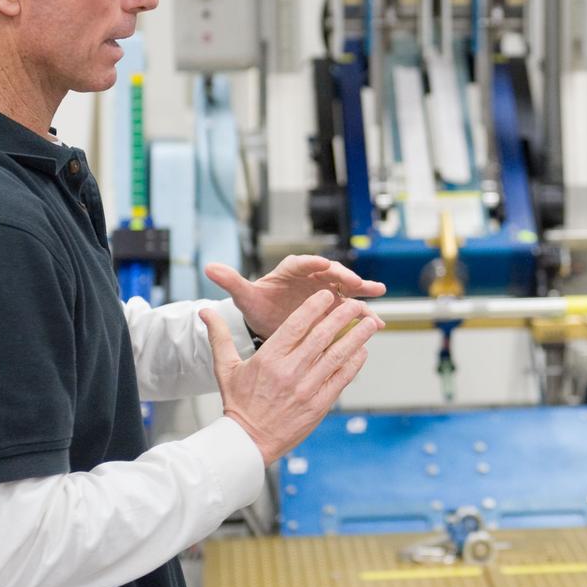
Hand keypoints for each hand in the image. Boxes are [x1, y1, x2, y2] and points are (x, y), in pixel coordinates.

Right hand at [199, 289, 383, 462]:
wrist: (247, 442)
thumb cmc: (237, 403)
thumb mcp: (225, 368)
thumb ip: (219, 336)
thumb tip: (205, 312)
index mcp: (269, 358)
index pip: (297, 325)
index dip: (315, 307)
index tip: (328, 295)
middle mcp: (290, 371)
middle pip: (322, 336)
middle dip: (342, 316)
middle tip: (356, 304)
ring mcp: (306, 389)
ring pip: (337, 356)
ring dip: (356, 337)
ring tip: (371, 323)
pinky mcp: (319, 405)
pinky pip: (341, 379)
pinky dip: (354, 364)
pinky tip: (363, 351)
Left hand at [206, 256, 385, 338]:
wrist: (269, 322)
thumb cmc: (258, 307)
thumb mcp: (245, 297)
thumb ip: (231, 281)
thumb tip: (208, 267)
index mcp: (289, 270)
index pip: (302, 263)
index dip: (312, 264)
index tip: (322, 265)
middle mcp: (312, 276)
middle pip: (330, 272)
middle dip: (343, 276)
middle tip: (355, 282)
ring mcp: (326, 290)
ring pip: (346, 286)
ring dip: (362, 288)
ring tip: (376, 291)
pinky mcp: (336, 305)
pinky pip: (352, 305)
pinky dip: (365, 309)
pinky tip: (378, 316)